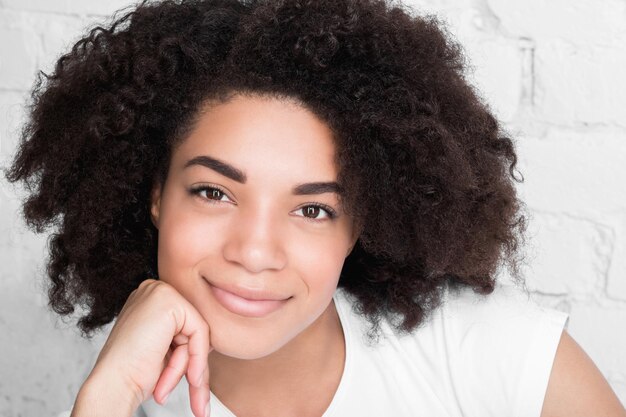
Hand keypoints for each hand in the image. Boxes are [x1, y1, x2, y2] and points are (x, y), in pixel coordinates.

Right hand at [84, 278, 211, 416]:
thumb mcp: (164, 350)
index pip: (186, 326)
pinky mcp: (169, 302)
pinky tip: (185, 377)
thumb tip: (212, 342)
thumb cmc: (133, 374)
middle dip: (188, 362)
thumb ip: (186, 338)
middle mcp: (154, 290)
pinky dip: (196, 359)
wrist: (112, 386)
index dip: (187, 356)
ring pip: (197, 332)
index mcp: (151, 300)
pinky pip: (200, 332)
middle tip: (191, 394)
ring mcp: (160, 292)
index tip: (189, 383)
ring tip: (164, 386)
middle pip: (193, 328)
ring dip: (186, 366)